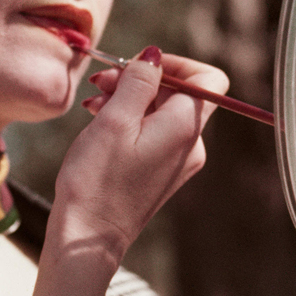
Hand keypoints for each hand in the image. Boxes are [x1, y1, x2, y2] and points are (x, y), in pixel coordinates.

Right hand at [51, 47, 227, 264]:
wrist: (87, 239)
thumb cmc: (97, 180)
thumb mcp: (114, 119)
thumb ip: (138, 82)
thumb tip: (155, 56)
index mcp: (184, 129)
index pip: (208, 79)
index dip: (177, 63)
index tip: (140, 65)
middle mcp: (190, 145)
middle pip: (179, 93)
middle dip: (140, 79)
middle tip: (100, 82)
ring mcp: (177, 161)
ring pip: (162, 112)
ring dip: (128, 99)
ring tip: (92, 103)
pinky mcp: (160, 173)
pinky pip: (153, 133)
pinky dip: (129, 120)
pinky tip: (99, 122)